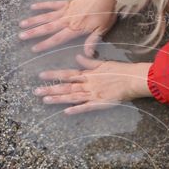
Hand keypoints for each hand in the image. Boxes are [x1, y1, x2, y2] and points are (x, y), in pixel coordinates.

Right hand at [18, 0, 118, 55]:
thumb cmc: (105, 13)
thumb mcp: (102, 30)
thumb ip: (92, 41)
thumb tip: (87, 54)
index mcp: (75, 29)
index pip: (57, 39)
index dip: (45, 44)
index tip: (34, 48)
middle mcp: (67, 20)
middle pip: (48, 28)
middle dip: (34, 32)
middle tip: (21, 36)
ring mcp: (66, 11)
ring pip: (47, 17)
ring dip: (34, 20)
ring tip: (22, 24)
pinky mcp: (67, 3)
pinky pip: (52, 4)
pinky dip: (42, 5)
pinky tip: (32, 7)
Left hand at [34, 55, 151, 113]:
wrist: (133, 79)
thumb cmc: (120, 71)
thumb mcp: (103, 63)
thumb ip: (89, 62)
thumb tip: (78, 57)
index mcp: (88, 74)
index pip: (67, 74)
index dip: (54, 75)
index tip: (41, 75)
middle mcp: (88, 84)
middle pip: (66, 87)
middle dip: (51, 89)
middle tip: (36, 91)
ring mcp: (93, 94)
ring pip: (72, 97)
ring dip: (58, 99)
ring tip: (45, 100)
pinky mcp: (100, 103)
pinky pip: (86, 107)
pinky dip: (76, 109)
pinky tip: (66, 112)